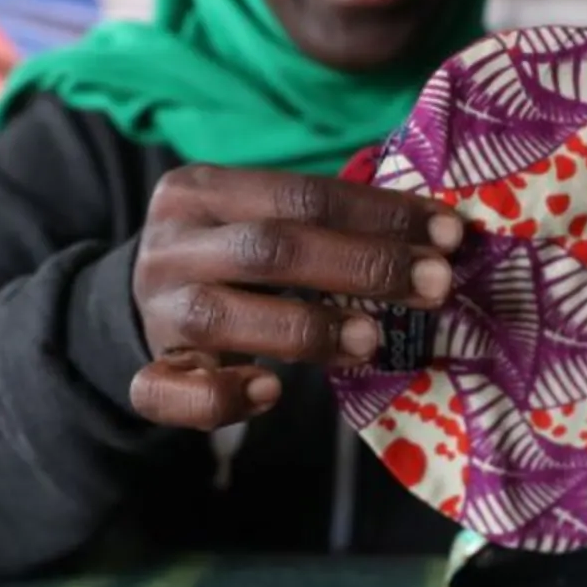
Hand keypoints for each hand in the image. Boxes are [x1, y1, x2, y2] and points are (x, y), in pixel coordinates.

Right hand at [129, 165, 464, 429]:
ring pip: (219, 315)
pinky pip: (166, 390)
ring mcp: (154, 310)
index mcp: (202, 190)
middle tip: (435, 285)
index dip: (379, 215)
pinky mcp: (144, 371)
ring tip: (374, 341)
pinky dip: (220, 396)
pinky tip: (269, 392)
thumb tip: (436, 240)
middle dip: (361, 266)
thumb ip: (323, 226)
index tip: (448, 235)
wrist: (138, 301)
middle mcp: (171, 245)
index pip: (300, 195)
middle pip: (268, 249)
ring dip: (305, 328)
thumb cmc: (228, 257)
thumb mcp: (257, 220)